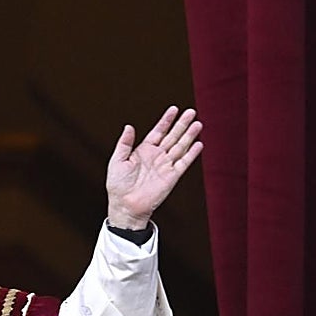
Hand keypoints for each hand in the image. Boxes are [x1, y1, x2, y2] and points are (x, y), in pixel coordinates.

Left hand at [106, 105, 202, 229]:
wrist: (125, 206)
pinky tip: (198, 144)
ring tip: (198, 123)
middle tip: (191, 111)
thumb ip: (124, 143)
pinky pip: (183, 163)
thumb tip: (129, 126)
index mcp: (144, 151)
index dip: (166, 120)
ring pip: (180, 147)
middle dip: (182, 124)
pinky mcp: (172, 177)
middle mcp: (156, 156)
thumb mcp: (117, 160)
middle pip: (172, 136)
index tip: (174, 109)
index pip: (158, 131)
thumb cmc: (118, 185)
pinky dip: (191, 154)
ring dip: (189, 135)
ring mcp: (165, 166)